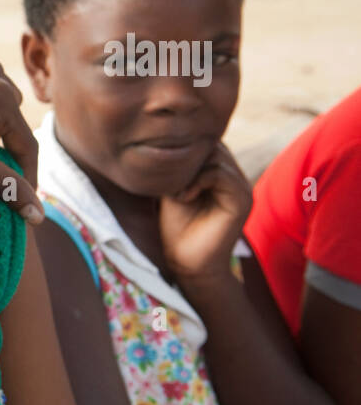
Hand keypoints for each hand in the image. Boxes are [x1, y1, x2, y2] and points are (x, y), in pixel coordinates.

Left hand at [158, 143, 251, 285]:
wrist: (185, 261)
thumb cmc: (176, 228)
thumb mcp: (173, 189)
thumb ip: (179, 167)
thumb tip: (169, 142)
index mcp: (222, 176)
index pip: (207, 145)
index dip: (184, 151)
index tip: (162, 170)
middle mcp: (235, 179)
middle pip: (214, 146)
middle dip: (187, 158)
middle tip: (169, 180)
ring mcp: (242, 189)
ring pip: (218, 157)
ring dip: (190, 170)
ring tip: (176, 191)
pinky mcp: (242, 200)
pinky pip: (222, 174)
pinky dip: (199, 180)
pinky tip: (184, 196)